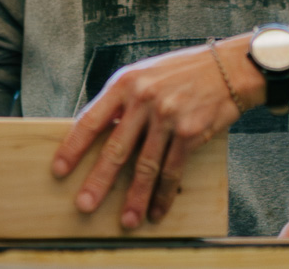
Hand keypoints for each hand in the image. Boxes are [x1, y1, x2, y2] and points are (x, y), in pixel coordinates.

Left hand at [52, 41, 248, 228]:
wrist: (229, 68)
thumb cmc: (184, 72)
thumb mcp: (146, 75)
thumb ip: (124, 101)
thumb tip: (101, 134)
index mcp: (125, 83)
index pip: (91, 119)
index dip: (73, 147)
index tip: (59, 169)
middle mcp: (144, 99)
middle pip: (115, 149)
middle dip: (98, 181)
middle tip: (84, 204)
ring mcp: (167, 116)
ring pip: (145, 166)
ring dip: (134, 197)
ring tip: (127, 220)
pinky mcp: (189, 132)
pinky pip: (172, 170)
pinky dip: (164, 194)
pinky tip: (156, 210)